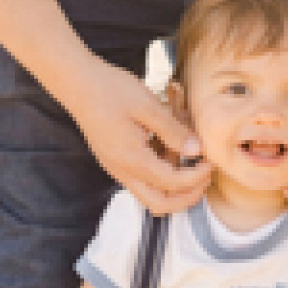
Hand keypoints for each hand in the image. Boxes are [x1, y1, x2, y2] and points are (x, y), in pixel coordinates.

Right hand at [70, 59, 209, 210]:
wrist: (77, 83)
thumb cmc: (111, 89)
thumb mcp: (148, 106)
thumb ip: (173, 131)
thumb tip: (196, 150)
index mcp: (131, 159)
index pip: (172, 183)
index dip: (196, 177)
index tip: (210, 161)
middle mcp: (122, 170)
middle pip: (159, 204)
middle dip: (186, 197)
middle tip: (204, 177)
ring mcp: (116, 167)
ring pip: (150, 193)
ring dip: (174, 184)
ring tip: (189, 156)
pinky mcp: (115, 160)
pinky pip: (142, 177)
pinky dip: (160, 170)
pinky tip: (170, 145)